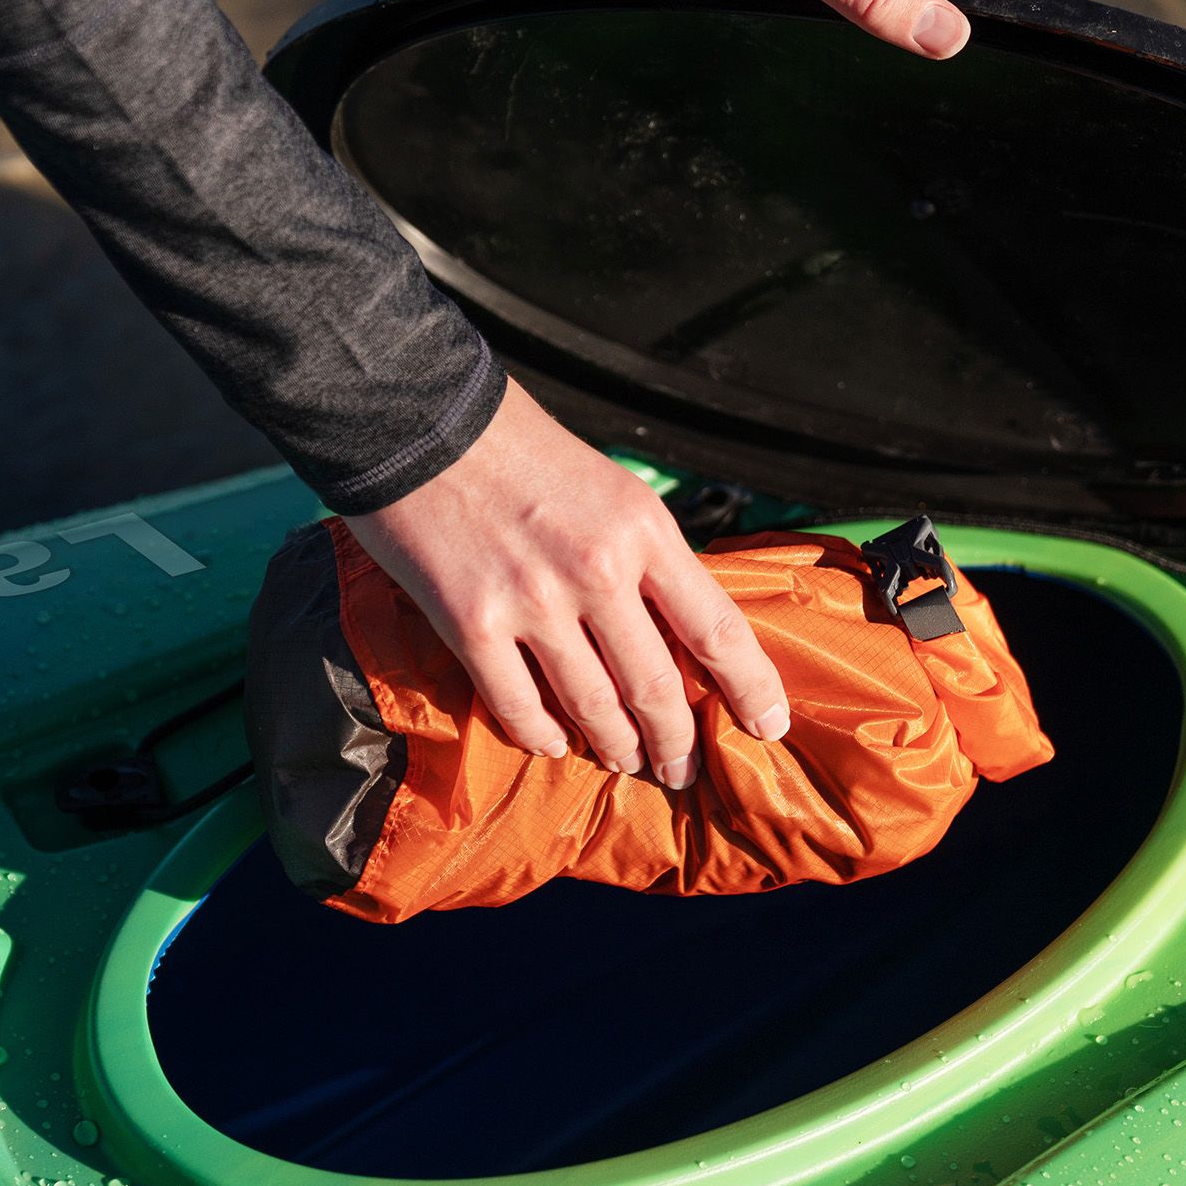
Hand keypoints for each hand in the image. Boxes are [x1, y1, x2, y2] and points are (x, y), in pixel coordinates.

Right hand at [343, 382, 789, 787]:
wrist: (417, 416)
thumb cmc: (515, 445)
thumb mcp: (608, 487)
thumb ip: (641, 555)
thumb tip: (670, 626)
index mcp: (643, 529)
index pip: (717, 627)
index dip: (750, 686)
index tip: (767, 725)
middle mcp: (597, 572)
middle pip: (656, 686)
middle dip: (676, 741)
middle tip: (681, 769)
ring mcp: (533, 604)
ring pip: (593, 707)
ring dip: (616, 747)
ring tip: (627, 762)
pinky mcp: (471, 625)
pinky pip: (518, 706)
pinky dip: (542, 736)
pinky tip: (555, 744)